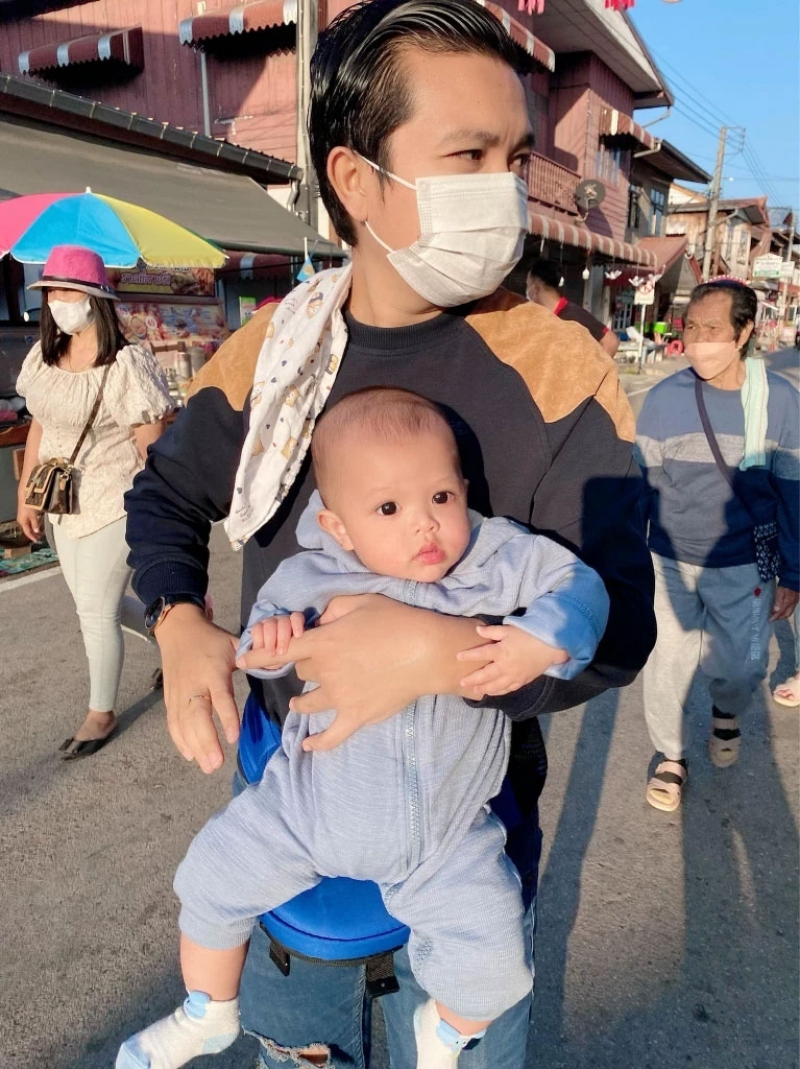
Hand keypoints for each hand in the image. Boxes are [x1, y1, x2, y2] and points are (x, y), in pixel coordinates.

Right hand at [16, 502, 41, 542]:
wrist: (25, 496)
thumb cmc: (29, 506)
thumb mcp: (33, 516)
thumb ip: (35, 524)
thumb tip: (37, 531)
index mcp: (22, 522)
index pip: (28, 532)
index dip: (33, 537)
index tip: (37, 541)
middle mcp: (21, 520)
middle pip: (28, 530)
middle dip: (34, 534)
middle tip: (40, 538)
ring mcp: (23, 517)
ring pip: (29, 526)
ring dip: (34, 529)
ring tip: (40, 533)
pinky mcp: (25, 513)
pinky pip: (29, 522)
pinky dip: (34, 525)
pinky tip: (38, 525)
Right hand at [155, 605, 240, 772]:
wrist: (178, 629)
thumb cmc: (211, 639)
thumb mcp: (233, 643)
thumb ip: (253, 657)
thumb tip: (280, 663)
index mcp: (213, 671)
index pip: (220, 697)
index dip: (226, 717)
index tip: (233, 737)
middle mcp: (194, 684)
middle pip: (197, 715)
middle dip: (207, 740)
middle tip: (217, 764)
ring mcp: (179, 692)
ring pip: (184, 723)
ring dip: (195, 746)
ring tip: (207, 766)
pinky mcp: (170, 698)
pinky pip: (173, 722)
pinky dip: (180, 740)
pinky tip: (190, 755)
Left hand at [238, 597, 443, 752]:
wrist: (425, 652)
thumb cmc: (395, 621)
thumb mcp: (360, 601)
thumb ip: (332, 609)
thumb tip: (319, 621)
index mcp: (323, 643)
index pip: (281, 650)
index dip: (259, 656)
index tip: (241, 661)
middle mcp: (325, 672)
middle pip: (302, 673)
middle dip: (305, 667)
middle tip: (316, 664)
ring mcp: (340, 698)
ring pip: (309, 702)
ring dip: (301, 702)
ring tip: (298, 704)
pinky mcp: (357, 716)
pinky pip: (332, 735)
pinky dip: (318, 742)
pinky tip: (308, 746)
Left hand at [456, 624, 568, 697]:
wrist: (549, 646)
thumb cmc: (528, 635)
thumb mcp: (509, 629)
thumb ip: (492, 631)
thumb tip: (477, 630)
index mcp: (501, 651)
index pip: (481, 654)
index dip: (469, 656)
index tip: (458, 657)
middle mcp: (505, 666)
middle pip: (485, 675)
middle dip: (473, 679)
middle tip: (462, 683)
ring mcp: (514, 676)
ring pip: (496, 685)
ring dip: (484, 688)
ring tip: (475, 690)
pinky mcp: (522, 681)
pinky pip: (508, 689)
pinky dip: (499, 692)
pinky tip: (493, 692)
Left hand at [770, 585, 798, 621]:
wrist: (792, 579)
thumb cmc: (785, 585)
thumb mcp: (779, 592)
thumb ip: (778, 602)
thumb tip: (776, 611)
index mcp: (788, 603)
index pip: (781, 613)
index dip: (775, 617)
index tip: (769, 619)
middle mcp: (792, 604)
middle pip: (786, 615)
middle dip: (779, 618)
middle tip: (772, 618)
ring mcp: (794, 602)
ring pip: (788, 612)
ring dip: (782, 615)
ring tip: (775, 615)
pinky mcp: (795, 601)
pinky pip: (790, 609)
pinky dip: (785, 611)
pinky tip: (780, 609)